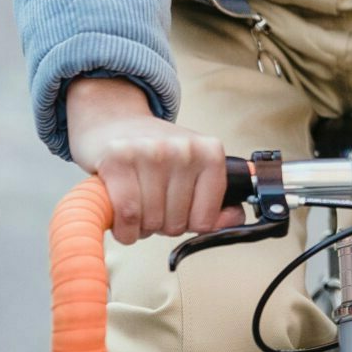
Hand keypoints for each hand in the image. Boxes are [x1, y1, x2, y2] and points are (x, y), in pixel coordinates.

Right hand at [65, 76, 240, 245]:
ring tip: (137, 207)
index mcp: (211, 152)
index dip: (187, 226)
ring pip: (151, 222)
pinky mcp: (118, 159)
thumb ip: (215, 201)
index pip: (205, 220)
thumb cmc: (156, 156)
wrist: (116, 122)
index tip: (178, 213)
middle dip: (161, 226)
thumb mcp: (194, 170)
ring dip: (140, 228)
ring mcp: (151, 152)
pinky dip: (123, 229)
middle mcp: (184, 149)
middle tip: (152, 206)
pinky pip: (127, 215)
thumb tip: (235, 219)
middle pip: (176, 224)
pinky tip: (121, 220)